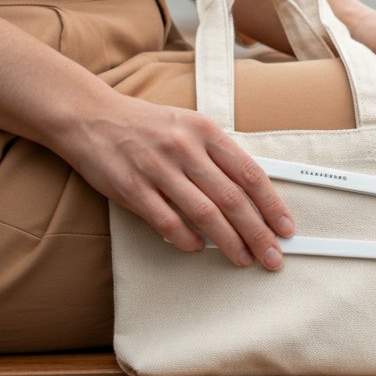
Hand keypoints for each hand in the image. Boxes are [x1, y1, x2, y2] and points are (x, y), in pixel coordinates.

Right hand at [60, 94, 294, 269]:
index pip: (251, 174)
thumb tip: (252, 195)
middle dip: (258, 233)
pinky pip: (167, 222)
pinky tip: (199, 248)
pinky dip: (187, 239)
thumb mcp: (190, 127)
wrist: (89, 116)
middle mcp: (185, 149)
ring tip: (243, 258)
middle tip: (272, 256)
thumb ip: (219, 157)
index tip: (285, 228)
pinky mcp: (131, 187)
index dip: (273, 205)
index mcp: (206, 132)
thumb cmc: (147, 125)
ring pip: (205, 214)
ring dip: (229, 242)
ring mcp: (158, 169)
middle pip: (233, 199)